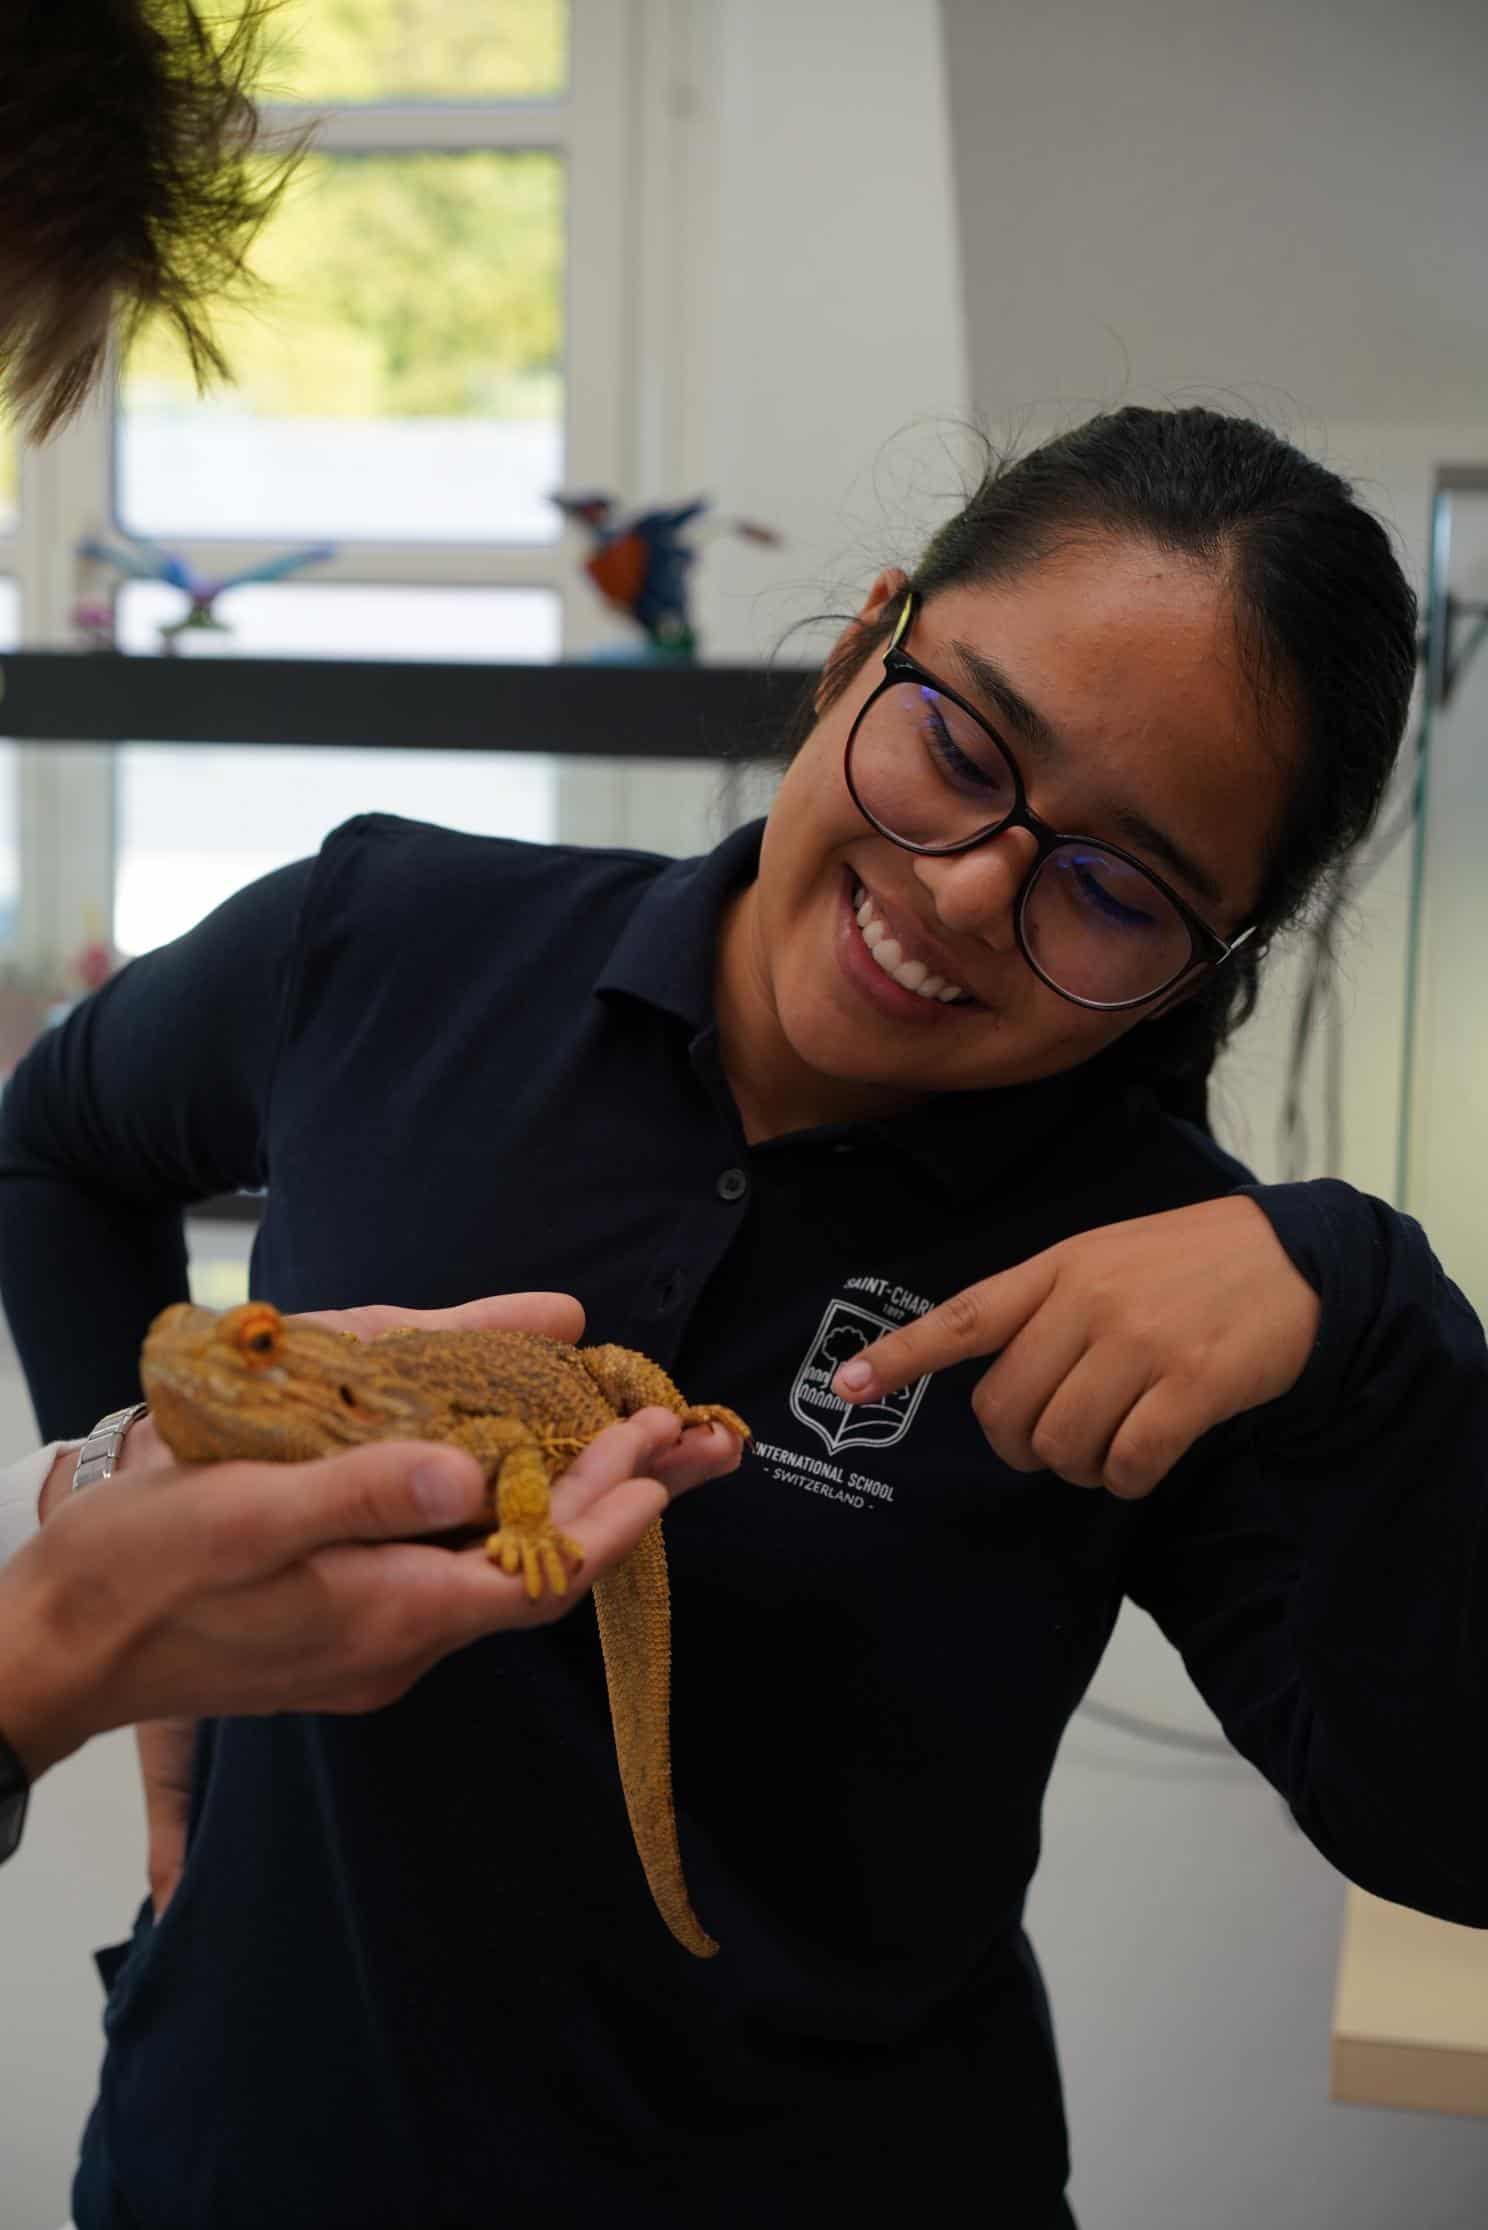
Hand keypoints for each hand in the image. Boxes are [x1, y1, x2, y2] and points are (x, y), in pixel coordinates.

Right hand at [125, 1397, 736, 1916]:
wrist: (57, 1650)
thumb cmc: (137, 1572)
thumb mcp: (243, 1516)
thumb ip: (359, 1495)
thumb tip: (469, 1473)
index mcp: (389, 1614)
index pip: (542, 1571)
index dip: (613, 1510)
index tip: (664, 1446)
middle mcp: (402, 1639)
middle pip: (542, 1570)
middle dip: (620, 1501)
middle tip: (689, 1440)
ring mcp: (377, 1639)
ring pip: (501, 1569)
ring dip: (569, 1506)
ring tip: (630, 1446)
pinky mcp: (348, 1624)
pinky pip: (452, 1569)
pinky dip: (504, 1517)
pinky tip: (517, 1473)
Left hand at [832, 1195, 1319, 1498]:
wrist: (1295, 1256)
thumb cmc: (1189, 1264)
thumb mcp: (1104, 1258)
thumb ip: (1047, 1308)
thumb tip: (1001, 1391)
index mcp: (1057, 1269)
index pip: (964, 1317)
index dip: (901, 1357)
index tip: (844, 1388)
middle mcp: (1089, 1302)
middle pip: (1006, 1410)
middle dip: (1021, 1446)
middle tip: (1054, 1445)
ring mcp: (1140, 1343)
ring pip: (1063, 1444)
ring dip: (1080, 1468)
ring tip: (1110, 1446)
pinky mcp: (1193, 1383)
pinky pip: (1129, 1462)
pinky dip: (1129, 1479)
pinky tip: (1148, 1459)